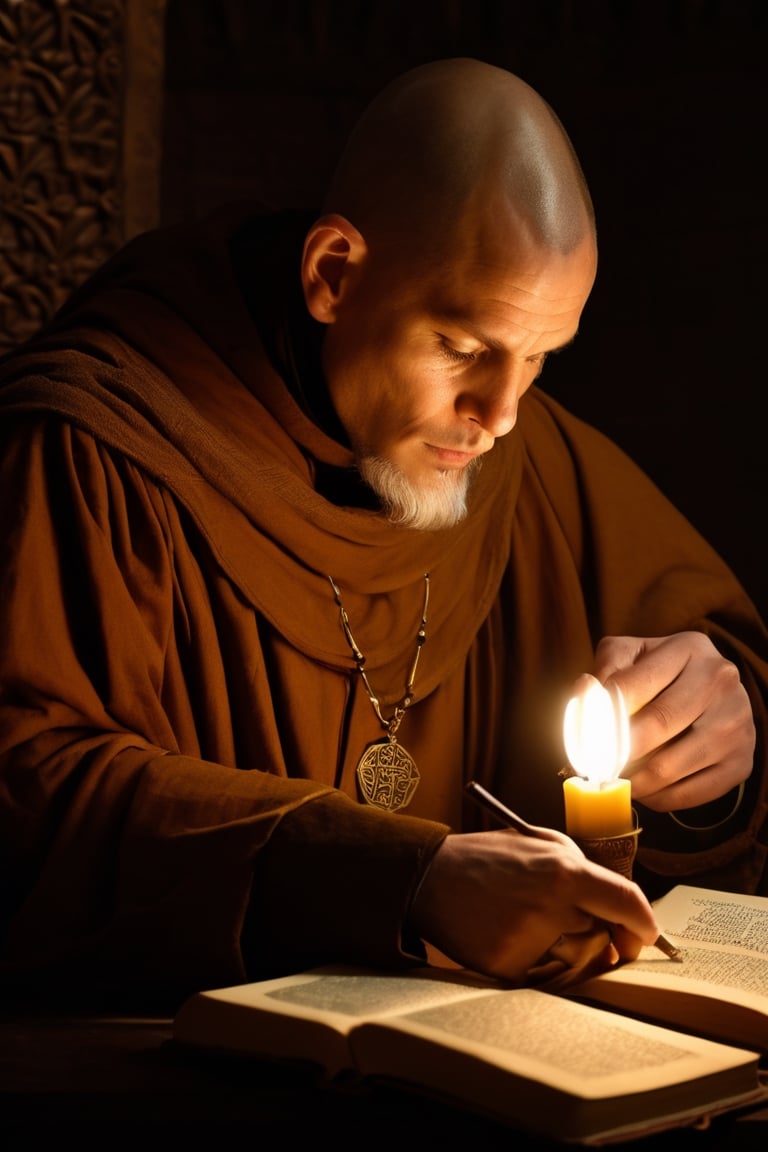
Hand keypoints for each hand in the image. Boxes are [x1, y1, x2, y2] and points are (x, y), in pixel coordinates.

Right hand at [408, 827, 657, 983]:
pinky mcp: (509, 968)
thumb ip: (584, 870)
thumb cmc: (491, 856)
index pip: (628, 904)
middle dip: (599, 935)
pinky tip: (510, 936)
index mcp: (564, 872)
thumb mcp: (541, 842)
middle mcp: (552, 908)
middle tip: (578, 925)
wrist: (430, 877)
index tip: (647, 935)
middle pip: (603, 939)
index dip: (645, 924)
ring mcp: (530, 942)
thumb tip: (620, 910)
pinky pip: (544, 976)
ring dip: (568, 949)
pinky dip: (536, 963)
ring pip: (577, 961)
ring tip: (533, 924)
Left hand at [592, 632, 754, 811]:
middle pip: (655, 725)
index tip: (582, 735)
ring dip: (632, 781)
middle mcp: (721, 680)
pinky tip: (644, 790)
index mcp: (689, 647)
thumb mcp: (632, 657)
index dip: (599, 715)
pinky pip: (689, 794)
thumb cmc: (661, 676)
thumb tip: (586, 688)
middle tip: (595, 764)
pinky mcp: (741, 762)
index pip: (631, 685)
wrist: (715, 698)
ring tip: (616, 778)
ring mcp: (737, 723)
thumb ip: (604, 670)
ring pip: (669, 766)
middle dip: (616, 751)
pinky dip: (657, 799)